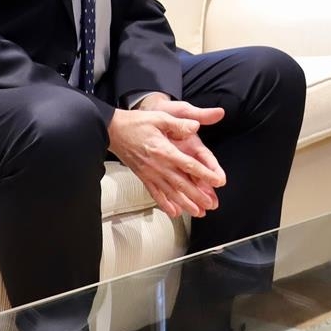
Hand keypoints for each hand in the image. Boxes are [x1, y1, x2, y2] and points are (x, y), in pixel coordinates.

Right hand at [109, 99, 225, 218]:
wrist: (112, 131)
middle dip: (198, 196)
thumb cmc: (136, 123)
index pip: (190, 165)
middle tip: (211, 204)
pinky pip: (155, 194)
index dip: (205, 174)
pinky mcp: (143, 177)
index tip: (218, 181)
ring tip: (197, 212)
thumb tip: (195, 127)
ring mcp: (150, 174)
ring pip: (170, 192)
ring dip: (185, 204)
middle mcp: (158, 166)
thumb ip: (179, 124)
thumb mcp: (160, 117)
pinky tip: (173, 212)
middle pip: (182, 184)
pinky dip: (164, 204)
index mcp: (165, 151)